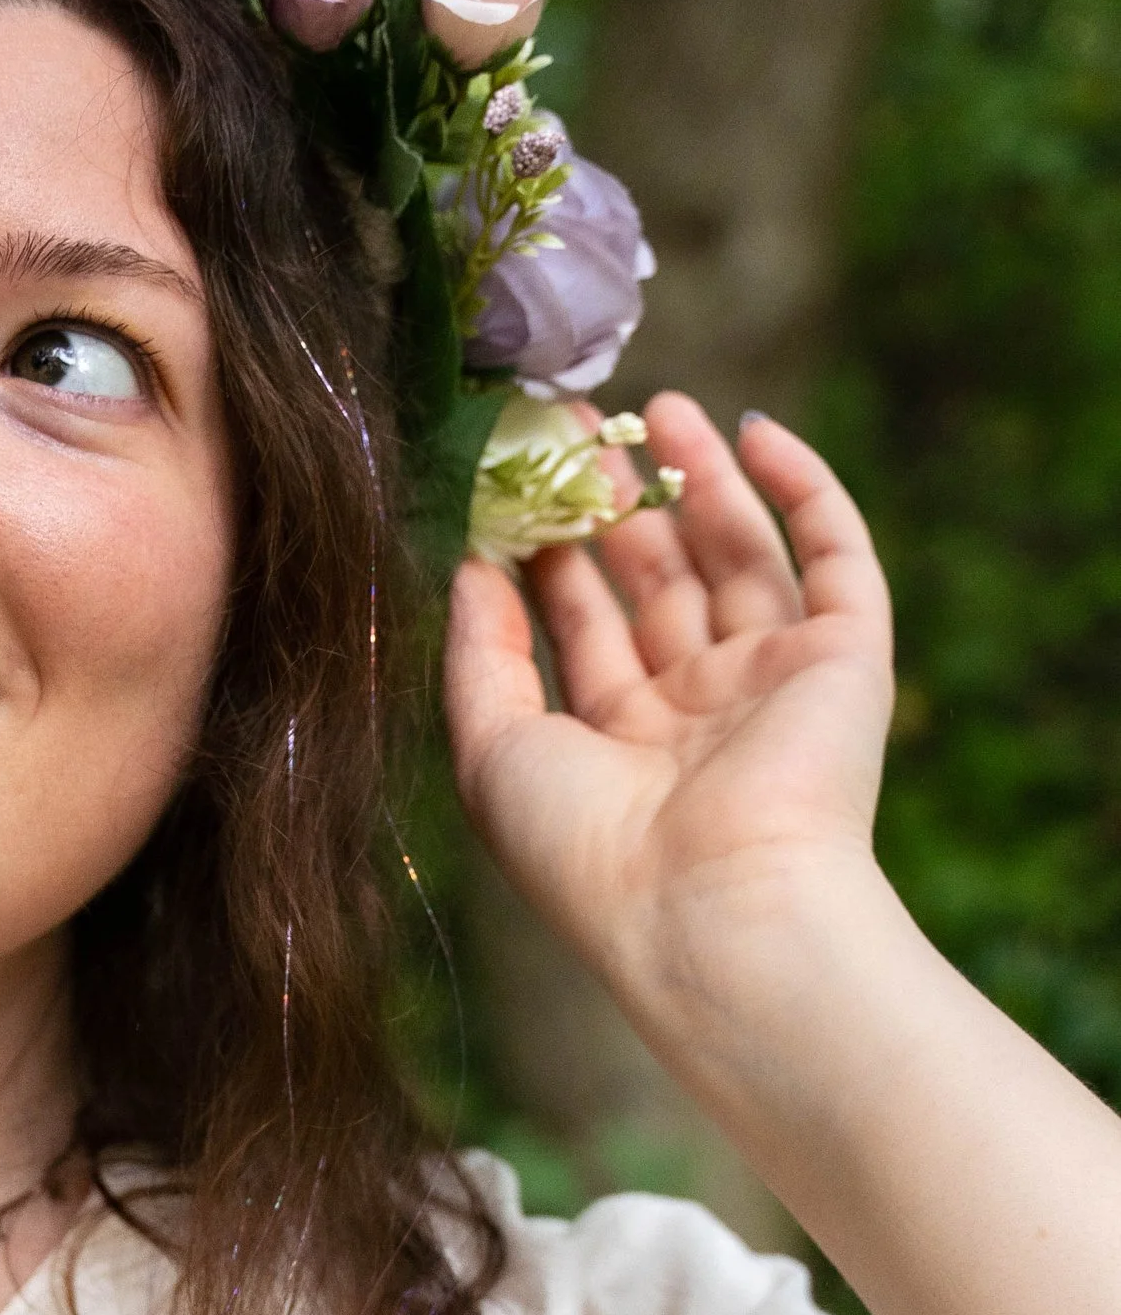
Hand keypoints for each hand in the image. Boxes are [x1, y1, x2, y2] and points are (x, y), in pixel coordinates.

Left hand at [442, 397, 896, 1033]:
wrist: (711, 909)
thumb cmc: (586, 851)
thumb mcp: (491, 750)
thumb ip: (477, 654)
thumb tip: (469, 562)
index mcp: (618, 747)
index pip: (582, 628)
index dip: (550, 552)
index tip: (514, 480)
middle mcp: (698, 713)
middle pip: (659, 582)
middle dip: (619, 502)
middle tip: (580, 423)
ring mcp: (773, 683)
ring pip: (737, 556)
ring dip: (700, 479)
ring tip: (654, 405)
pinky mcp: (846, 661)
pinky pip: (835, 557)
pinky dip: (805, 489)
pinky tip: (755, 430)